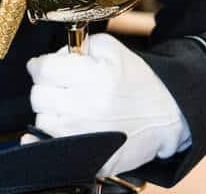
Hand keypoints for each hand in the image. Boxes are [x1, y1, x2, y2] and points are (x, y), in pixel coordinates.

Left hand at [21, 33, 190, 177]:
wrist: (167, 116)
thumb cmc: (135, 81)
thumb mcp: (110, 49)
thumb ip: (76, 45)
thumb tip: (50, 58)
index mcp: (95, 78)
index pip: (43, 69)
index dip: (41, 65)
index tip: (45, 67)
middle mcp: (89, 108)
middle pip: (39, 96)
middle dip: (46, 87)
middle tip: (60, 87)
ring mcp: (89, 137)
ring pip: (43, 121)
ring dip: (50, 112)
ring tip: (69, 107)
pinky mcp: (93, 160)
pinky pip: (52, 147)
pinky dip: (50, 136)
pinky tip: (61, 127)